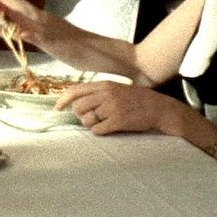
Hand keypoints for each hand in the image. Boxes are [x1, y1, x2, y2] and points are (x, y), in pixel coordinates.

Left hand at [55, 79, 195, 135]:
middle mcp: (106, 94)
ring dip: (90, 124)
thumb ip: (98, 92)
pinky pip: (97, 130)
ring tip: (102, 123)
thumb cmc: (136, 100)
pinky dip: (99, 132)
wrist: (159, 108)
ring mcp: (112, 108)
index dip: (63, 100)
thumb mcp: (116, 89)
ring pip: (86, 119)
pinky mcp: (119, 121)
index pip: (75, 91)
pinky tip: (108, 129)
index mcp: (104, 85)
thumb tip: (75, 102)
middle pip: (78, 107)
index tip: (57, 109)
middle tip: (90, 118)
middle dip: (79, 115)